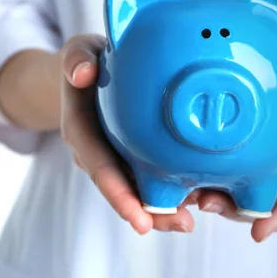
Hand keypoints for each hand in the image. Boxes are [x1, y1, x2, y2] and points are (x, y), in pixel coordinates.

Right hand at [59, 34, 196, 234]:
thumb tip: (82, 73)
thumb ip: (76, 60)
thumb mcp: (77, 53)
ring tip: (193, 220)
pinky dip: (174, 187)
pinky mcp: (135, 153)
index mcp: (83, 133)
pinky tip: (201, 194)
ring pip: (140, 189)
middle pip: (124, 189)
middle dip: (149, 212)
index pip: (100, 167)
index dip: (118, 194)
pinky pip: (152, 174)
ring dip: (166, 208)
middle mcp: (100, 152)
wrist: (89, 70)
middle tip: (182, 225)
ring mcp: (118, 156)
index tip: (138, 218)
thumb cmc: (87, 61)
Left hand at [195, 39, 276, 241]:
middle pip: (274, 198)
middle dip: (241, 210)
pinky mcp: (264, 159)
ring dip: (224, 200)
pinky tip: (193, 178)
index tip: (260, 232)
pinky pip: (244, 176)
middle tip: (207, 204)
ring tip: (193, 195)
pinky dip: (221, 181)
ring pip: (254, 193)